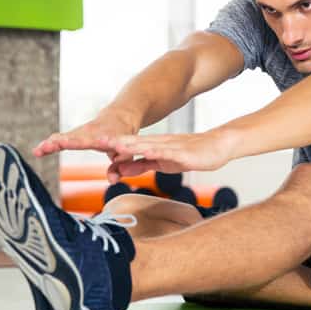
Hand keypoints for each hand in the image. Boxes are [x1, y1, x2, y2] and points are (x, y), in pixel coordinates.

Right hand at [32, 108, 139, 159]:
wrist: (119, 117)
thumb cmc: (124, 137)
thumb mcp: (128, 153)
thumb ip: (121, 166)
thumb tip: (111, 180)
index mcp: (104, 137)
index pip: (93, 141)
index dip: (84, 142)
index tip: (71, 143)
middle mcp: (90, 133)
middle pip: (74, 137)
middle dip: (61, 141)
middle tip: (48, 146)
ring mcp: (81, 132)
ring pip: (64, 136)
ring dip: (51, 143)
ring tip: (38, 151)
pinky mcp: (74, 134)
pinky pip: (60, 138)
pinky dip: (49, 144)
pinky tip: (38, 151)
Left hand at [104, 129, 238, 181]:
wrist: (218, 146)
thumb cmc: (191, 154)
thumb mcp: (161, 163)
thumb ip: (142, 165)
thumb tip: (121, 169)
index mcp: (152, 146)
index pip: (127, 146)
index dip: (110, 144)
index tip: (91, 143)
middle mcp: (159, 143)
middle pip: (133, 142)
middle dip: (114, 142)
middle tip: (94, 140)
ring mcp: (171, 147)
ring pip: (147, 146)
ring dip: (132, 145)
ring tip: (115, 144)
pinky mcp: (183, 153)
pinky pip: (168, 152)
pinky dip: (156, 151)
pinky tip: (147, 151)